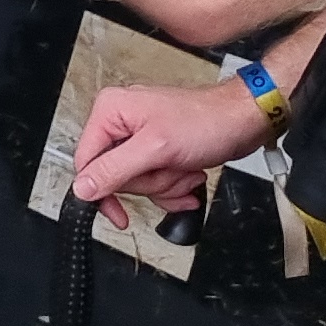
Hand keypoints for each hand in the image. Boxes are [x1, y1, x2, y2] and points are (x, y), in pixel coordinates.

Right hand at [72, 79, 274, 230]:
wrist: (242, 121)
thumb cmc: (207, 121)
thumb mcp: (155, 149)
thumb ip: (115, 169)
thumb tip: (83, 187)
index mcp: (111, 112)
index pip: (86, 161)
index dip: (101, 191)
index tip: (117, 213)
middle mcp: (121, 122)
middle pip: (115, 176)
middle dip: (149, 182)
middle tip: (168, 168)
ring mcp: (140, 137)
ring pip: (137, 183)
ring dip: (165, 184)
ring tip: (184, 168)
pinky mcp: (157, 150)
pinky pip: (154, 182)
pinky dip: (173, 185)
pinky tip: (188, 176)